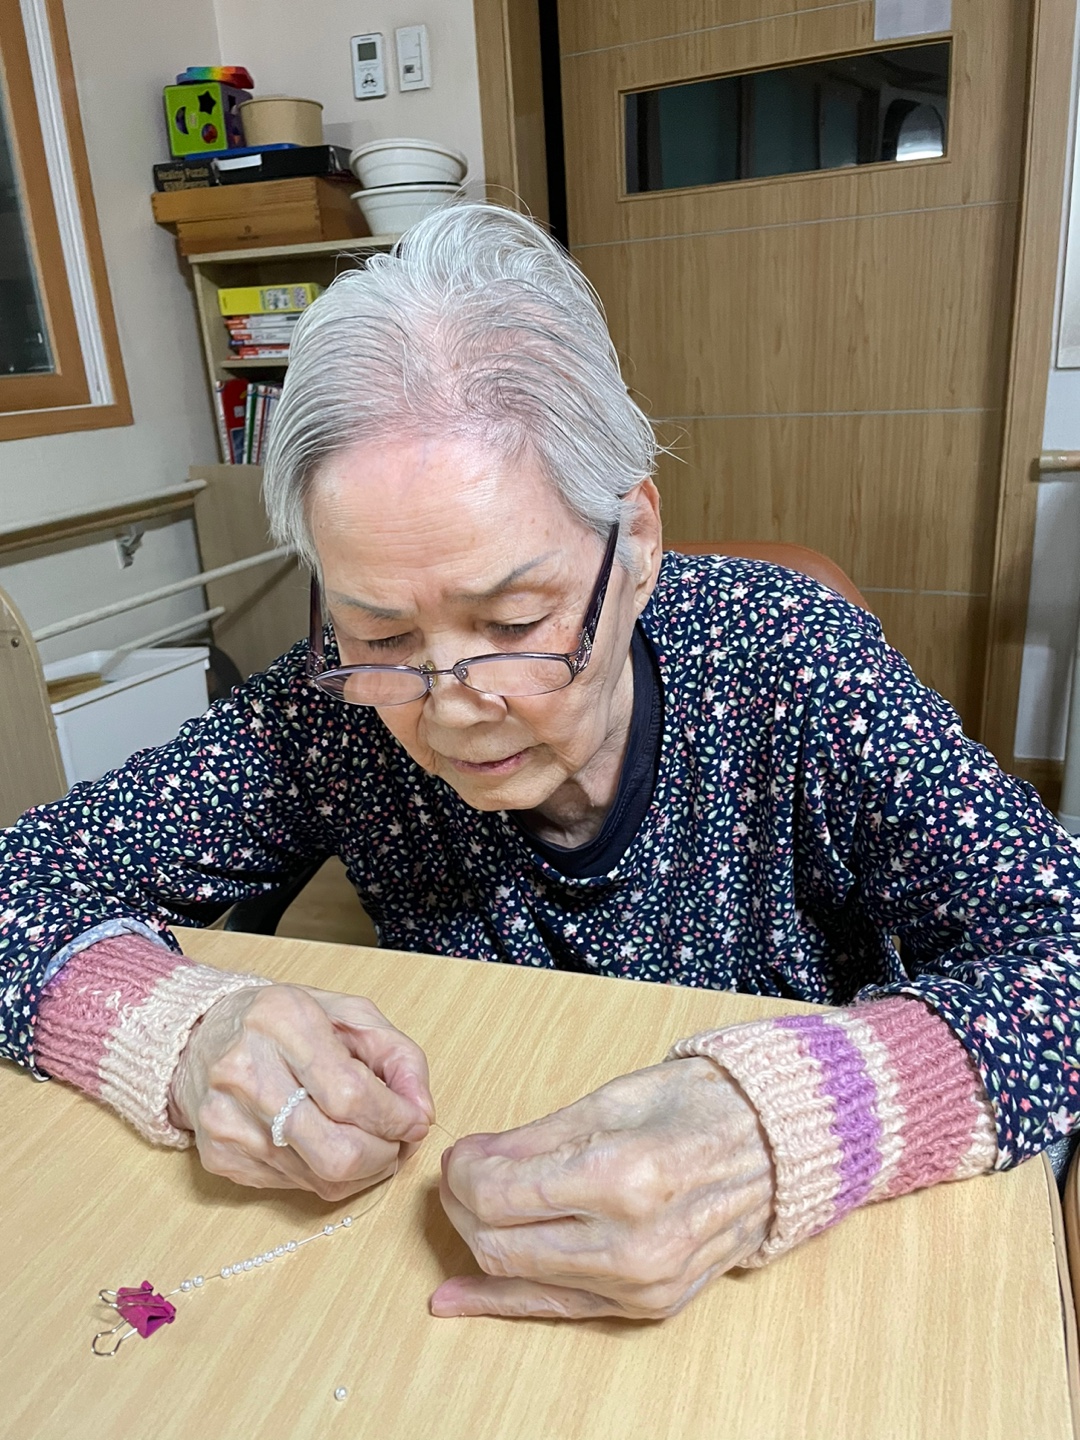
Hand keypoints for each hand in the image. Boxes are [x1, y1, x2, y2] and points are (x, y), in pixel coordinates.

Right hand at [169, 983, 433, 1199]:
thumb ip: (397, 1056)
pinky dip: (327, 1175)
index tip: (416, 1120)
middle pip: (336, 1152)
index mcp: (282, 1022)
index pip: (351, 1095)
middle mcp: (246, 1072)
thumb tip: (422, 1112)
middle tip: (397, 1142)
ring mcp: (227, 1120)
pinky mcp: (220, 1156)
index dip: (396, 1118)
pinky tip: (327, 1143)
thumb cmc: (285, 1022)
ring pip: (320, 1179)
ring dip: (362, 1170)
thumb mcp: (349, 1014)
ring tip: (368, 1141)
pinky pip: (296, 1187)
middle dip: (384, 1156)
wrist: (202, 1037)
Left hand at [433, 1058, 772, 1319]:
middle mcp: (633, 1244)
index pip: (501, 1194)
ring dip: (480, 1239)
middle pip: (500, 1242)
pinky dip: (503, 1301)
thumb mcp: (612, 1100)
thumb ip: (534, 1138)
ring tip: (470, 1205)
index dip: (462, 1172)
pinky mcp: (648, 1306)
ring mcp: (642, 1284)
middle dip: (462, 1205)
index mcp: (623, 1178)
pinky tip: (458, 1296)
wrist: (776, 1147)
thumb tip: (472, 1159)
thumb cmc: (700, 1107)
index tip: (458, 1152)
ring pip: (520, 1277)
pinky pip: (558, 1307)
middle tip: (460, 1172)